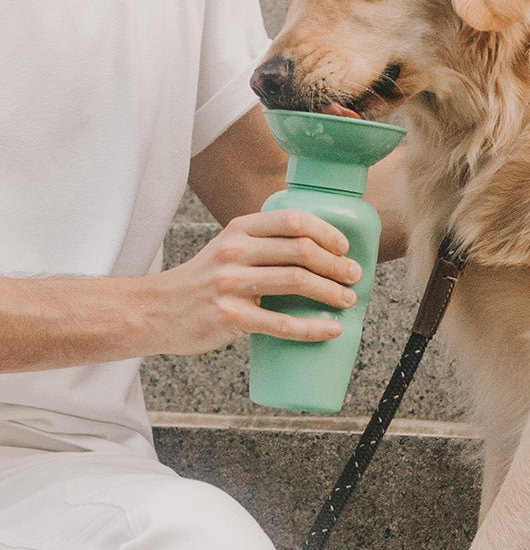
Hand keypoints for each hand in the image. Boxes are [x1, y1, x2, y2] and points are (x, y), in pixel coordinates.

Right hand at [149, 209, 360, 354]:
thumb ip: (263, 242)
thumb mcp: (228, 247)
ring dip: (331, 292)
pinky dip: (313, 327)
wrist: (155, 311)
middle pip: (301, 251)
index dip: (326, 231)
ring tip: (348, 300)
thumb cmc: (202, 279)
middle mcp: (235, 251)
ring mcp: (231, 284)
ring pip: (296, 282)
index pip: (293, 220)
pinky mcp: (230, 318)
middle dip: (336, 264)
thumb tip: (318, 249)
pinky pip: (282, 324)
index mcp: (239, 229)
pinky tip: (331, 329)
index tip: (344, 247)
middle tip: (354, 276)